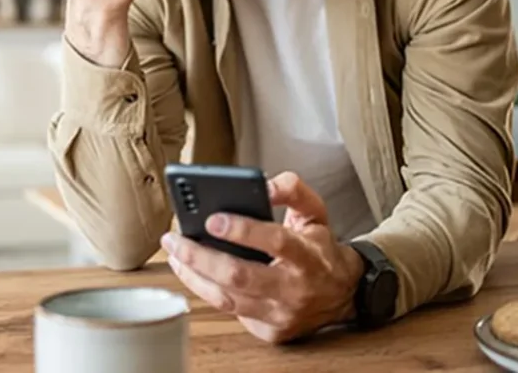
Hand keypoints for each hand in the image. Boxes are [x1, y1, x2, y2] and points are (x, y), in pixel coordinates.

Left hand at [161, 172, 364, 343]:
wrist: (343, 294)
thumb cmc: (320, 250)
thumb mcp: (316, 212)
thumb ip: (293, 190)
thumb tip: (264, 185)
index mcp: (308, 255)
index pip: (275, 241)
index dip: (242, 230)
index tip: (212, 219)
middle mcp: (294, 288)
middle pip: (239, 276)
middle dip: (199, 257)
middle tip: (175, 238)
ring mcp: (280, 314)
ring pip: (227, 299)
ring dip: (193, 275)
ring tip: (174, 253)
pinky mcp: (269, 331)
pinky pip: (229, 312)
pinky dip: (205, 291)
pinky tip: (191, 272)